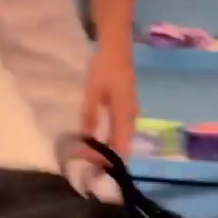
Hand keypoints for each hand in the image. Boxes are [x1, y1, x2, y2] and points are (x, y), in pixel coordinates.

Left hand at [80, 43, 135, 157]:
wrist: (117, 51)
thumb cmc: (104, 69)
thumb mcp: (92, 93)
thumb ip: (90, 116)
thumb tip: (86, 137)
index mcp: (124, 115)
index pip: (120, 146)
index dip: (108, 159)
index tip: (94, 167)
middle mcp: (131, 118)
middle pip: (124, 146)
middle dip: (109, 159)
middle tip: (92, 167)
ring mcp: (131, 114)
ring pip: (124, 140)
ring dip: (111, 150)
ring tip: (95, 158)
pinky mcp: (128, 110)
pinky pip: (122, 132)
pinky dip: (113, 140)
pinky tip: (102, 142)